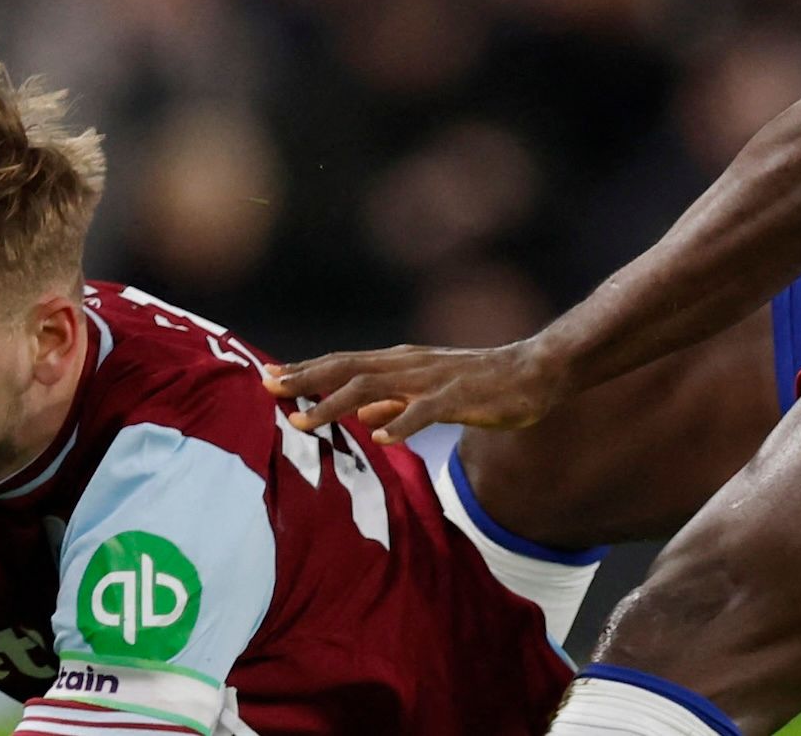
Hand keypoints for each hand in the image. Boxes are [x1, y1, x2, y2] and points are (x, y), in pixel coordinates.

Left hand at [259, 340, 563, 444]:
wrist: (533, 371)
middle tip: (267, 387)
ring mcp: (432, 379)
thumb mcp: (427, 392)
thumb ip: (394, 402)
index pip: (342, 363)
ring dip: (335, 403)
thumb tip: (360, 414)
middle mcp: (408, 364)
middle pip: (346, 369)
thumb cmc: (480, 385)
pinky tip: (380, 437)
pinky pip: (425, 410)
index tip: (267, 376)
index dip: (305, 370)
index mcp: (399, 362)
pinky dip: (401, 422)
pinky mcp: (459, 397)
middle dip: (305, 378)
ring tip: (305, 420)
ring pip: (374, 386)